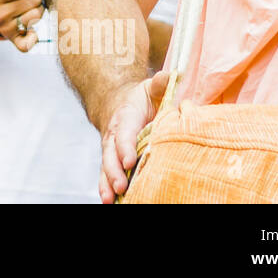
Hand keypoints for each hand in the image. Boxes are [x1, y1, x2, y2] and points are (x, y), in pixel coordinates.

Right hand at [98, 69, 168, 203]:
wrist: (118, 104)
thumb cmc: (141, 99)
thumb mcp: (150, 88)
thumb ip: (159, 84)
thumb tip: (171, 75)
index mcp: (125, 118)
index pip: (124, 133)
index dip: (125, 147)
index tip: (130, 161)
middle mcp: (114, 135)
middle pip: (110, 154)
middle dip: (114, 171)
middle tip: (120, 185)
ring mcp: (111, 150)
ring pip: (105, 167)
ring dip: (107, 183)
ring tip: (110, 200)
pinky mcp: (112, 161)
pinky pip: (107, 175)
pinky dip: (106, 188)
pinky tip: (111, 202)